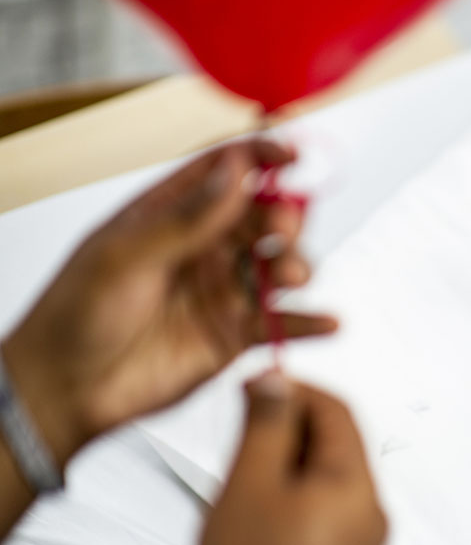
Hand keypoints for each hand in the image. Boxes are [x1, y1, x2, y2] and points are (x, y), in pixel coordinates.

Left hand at [0, 139, 335, 468]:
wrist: (67, 390)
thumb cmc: (75, 314)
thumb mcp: (125, 255)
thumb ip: (186, 217)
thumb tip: (235, 172)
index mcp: (170, 212)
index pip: (226, 170)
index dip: (262, 156)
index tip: (292, 155)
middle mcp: (203, 247)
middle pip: (264, 217)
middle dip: (284, 218)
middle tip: (279, 231)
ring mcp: (223, 290)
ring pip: (280, 266)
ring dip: (296, 265)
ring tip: (288, 277)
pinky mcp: (236, 335)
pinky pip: (283, 323)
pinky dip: (309, 322)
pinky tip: (328, 322)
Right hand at [201, 373, 385, 544]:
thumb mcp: (248, 485)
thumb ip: (265, 425)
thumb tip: (277, 382)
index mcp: (356, 485)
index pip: (338, 410)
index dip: (295, 389)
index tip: (257, 387)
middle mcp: (371, 513)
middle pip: (336, 444)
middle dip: (289, 428)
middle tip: (242, 428)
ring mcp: (363, 544)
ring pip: (329, 479)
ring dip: (288, 465)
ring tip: (242, 481)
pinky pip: (326, 513)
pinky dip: (296, 498)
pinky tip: (257, 517)